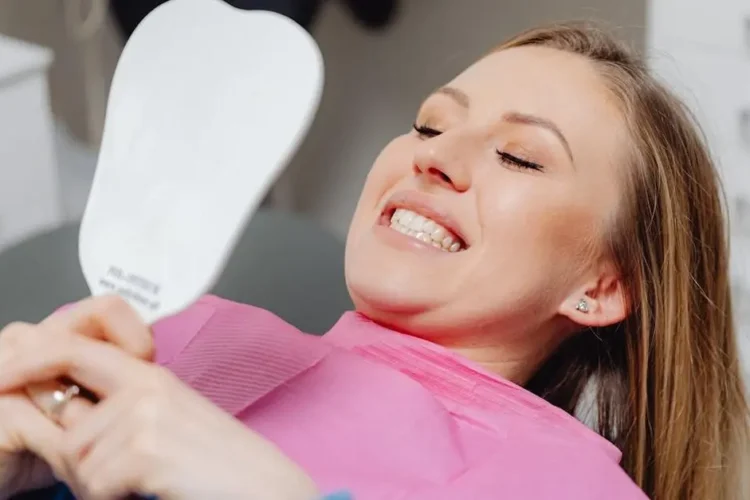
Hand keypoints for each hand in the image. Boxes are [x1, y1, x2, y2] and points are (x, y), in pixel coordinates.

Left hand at [0, 297, 318, 499]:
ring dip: (98, 486)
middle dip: (77, 460)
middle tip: (115, 477)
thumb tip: (67, 417)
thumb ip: (121, 409)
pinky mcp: (146, 448)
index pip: (74, 348)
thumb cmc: (219, 461)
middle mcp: (146, 386)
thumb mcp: (169, 421)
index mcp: (151, 375)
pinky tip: (150, 490)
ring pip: (78, 460)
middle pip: (68, 425)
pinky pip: (95, 485)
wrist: (261, 484)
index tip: (1, 375)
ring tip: (143, 484)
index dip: (30, 358)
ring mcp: (146, 414)